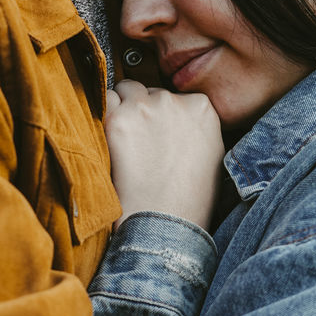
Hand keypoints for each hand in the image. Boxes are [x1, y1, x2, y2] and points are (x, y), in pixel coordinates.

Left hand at [105, 80, 224, 230]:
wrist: (165, 225)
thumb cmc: (189, 200)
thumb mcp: (212, 155)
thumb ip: (196, 128)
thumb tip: (179, 120)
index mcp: (201, 108)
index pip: (175, 96)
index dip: (164, 116)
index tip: (158, 134)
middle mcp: (174, 101)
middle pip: (150, 92)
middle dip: (143, 110)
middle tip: (139, 142)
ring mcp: (145, 108)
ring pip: (125, 90)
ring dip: (122, 108)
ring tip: (123, 141)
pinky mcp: (117, 120)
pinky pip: (103, 100)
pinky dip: (102, 113)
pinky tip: (107, 137)